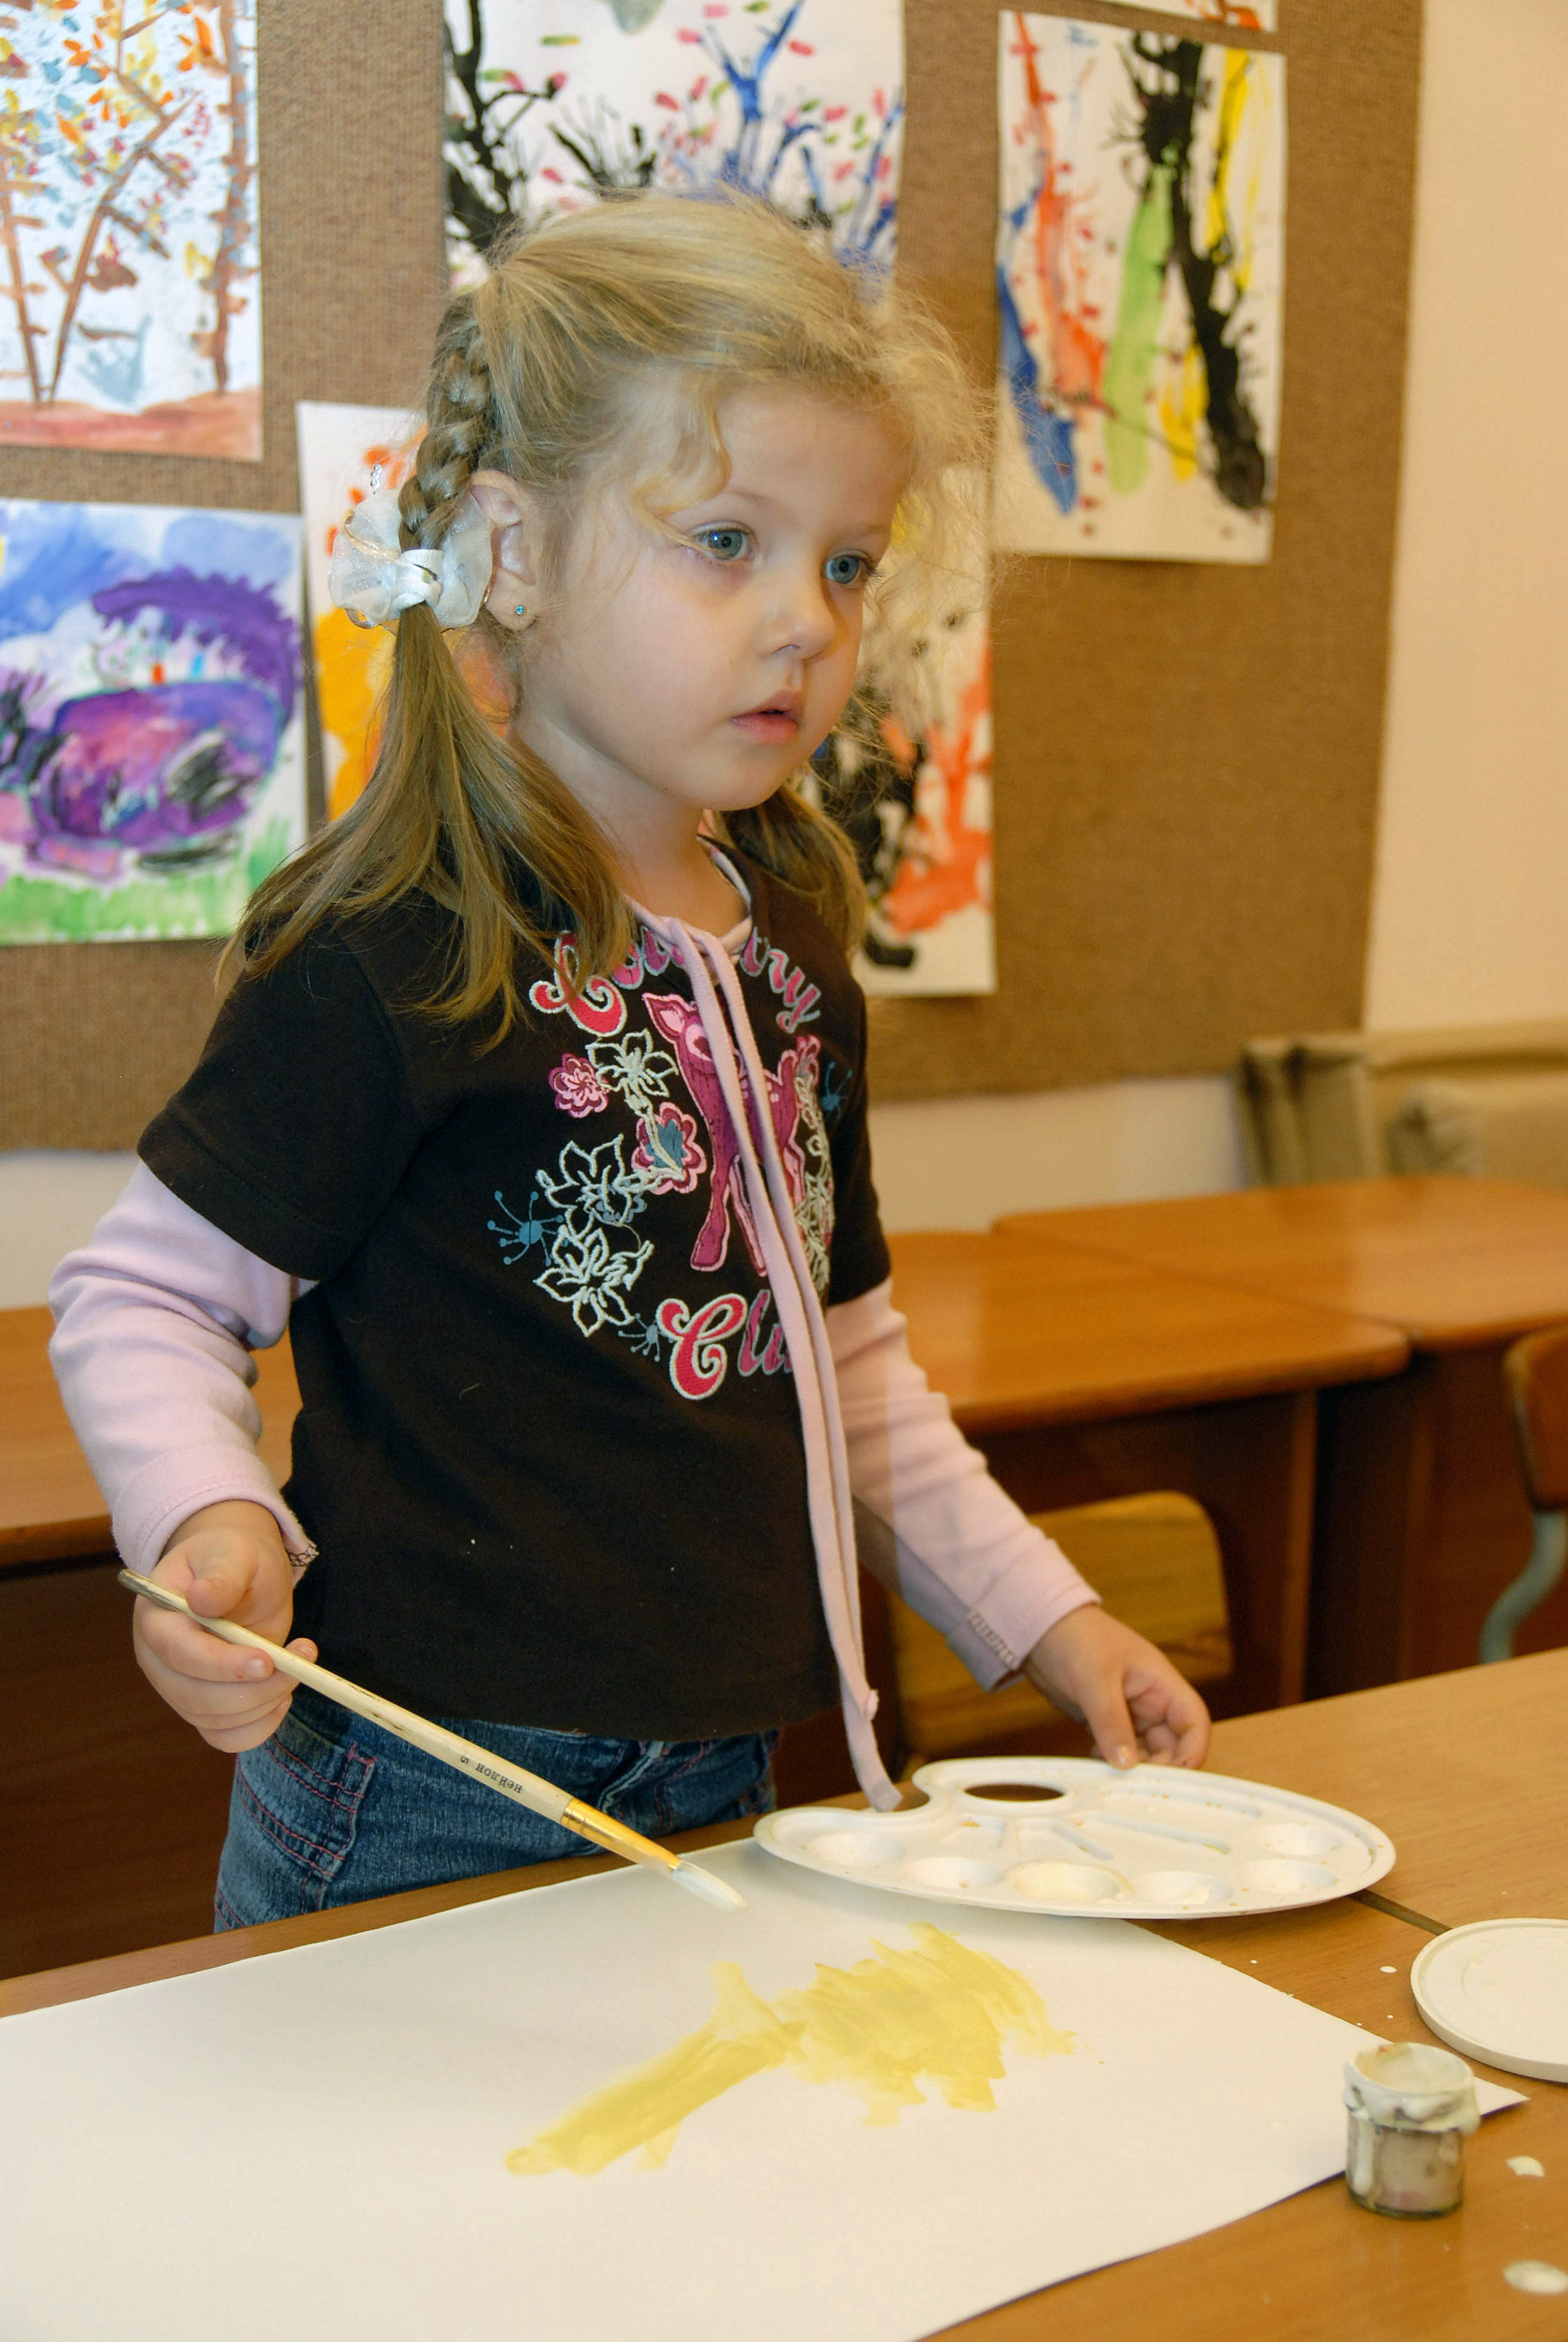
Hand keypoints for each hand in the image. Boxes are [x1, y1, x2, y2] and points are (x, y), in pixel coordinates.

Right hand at [133, 1499, 317, 1752]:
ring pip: (213, 1720)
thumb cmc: (233, 1558)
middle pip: (195, 1697)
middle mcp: (159, 1660)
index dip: (222, 1664)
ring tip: (299, 1666)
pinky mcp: (203, 1707)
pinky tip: (282, 1698)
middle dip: (254, 1688)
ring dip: (264, 1703)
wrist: (238, 1572)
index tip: (266, 1661)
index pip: (179, 1653)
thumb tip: (202, 1600)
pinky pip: (224, 1736)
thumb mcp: (235, 1553)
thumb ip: (222, 1576)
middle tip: (301, 1661)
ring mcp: (178, 1688)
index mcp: (156, 1618)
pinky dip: (257, 1727)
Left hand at [1022, 1605, 1210, 1769]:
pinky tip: (1095, 1759)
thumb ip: (1112, 1722)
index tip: (1176, 1777)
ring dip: (1133, 1769)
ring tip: (1110, 1771)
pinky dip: (1113, 1762)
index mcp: (1161, 1683)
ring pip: (1146, 1753)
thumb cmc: (1075, 1637)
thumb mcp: (1095, 1679)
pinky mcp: (1107, 1723)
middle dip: (1159, 1768)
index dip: (1193, 1752)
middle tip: (1133, 1783)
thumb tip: (1127, 1764)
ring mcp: (1129, 1714)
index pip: (1194, 1722)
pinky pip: (1120, 1751)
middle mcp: (1151, 1702)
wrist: (1039, 1629)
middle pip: (1172, 1746)